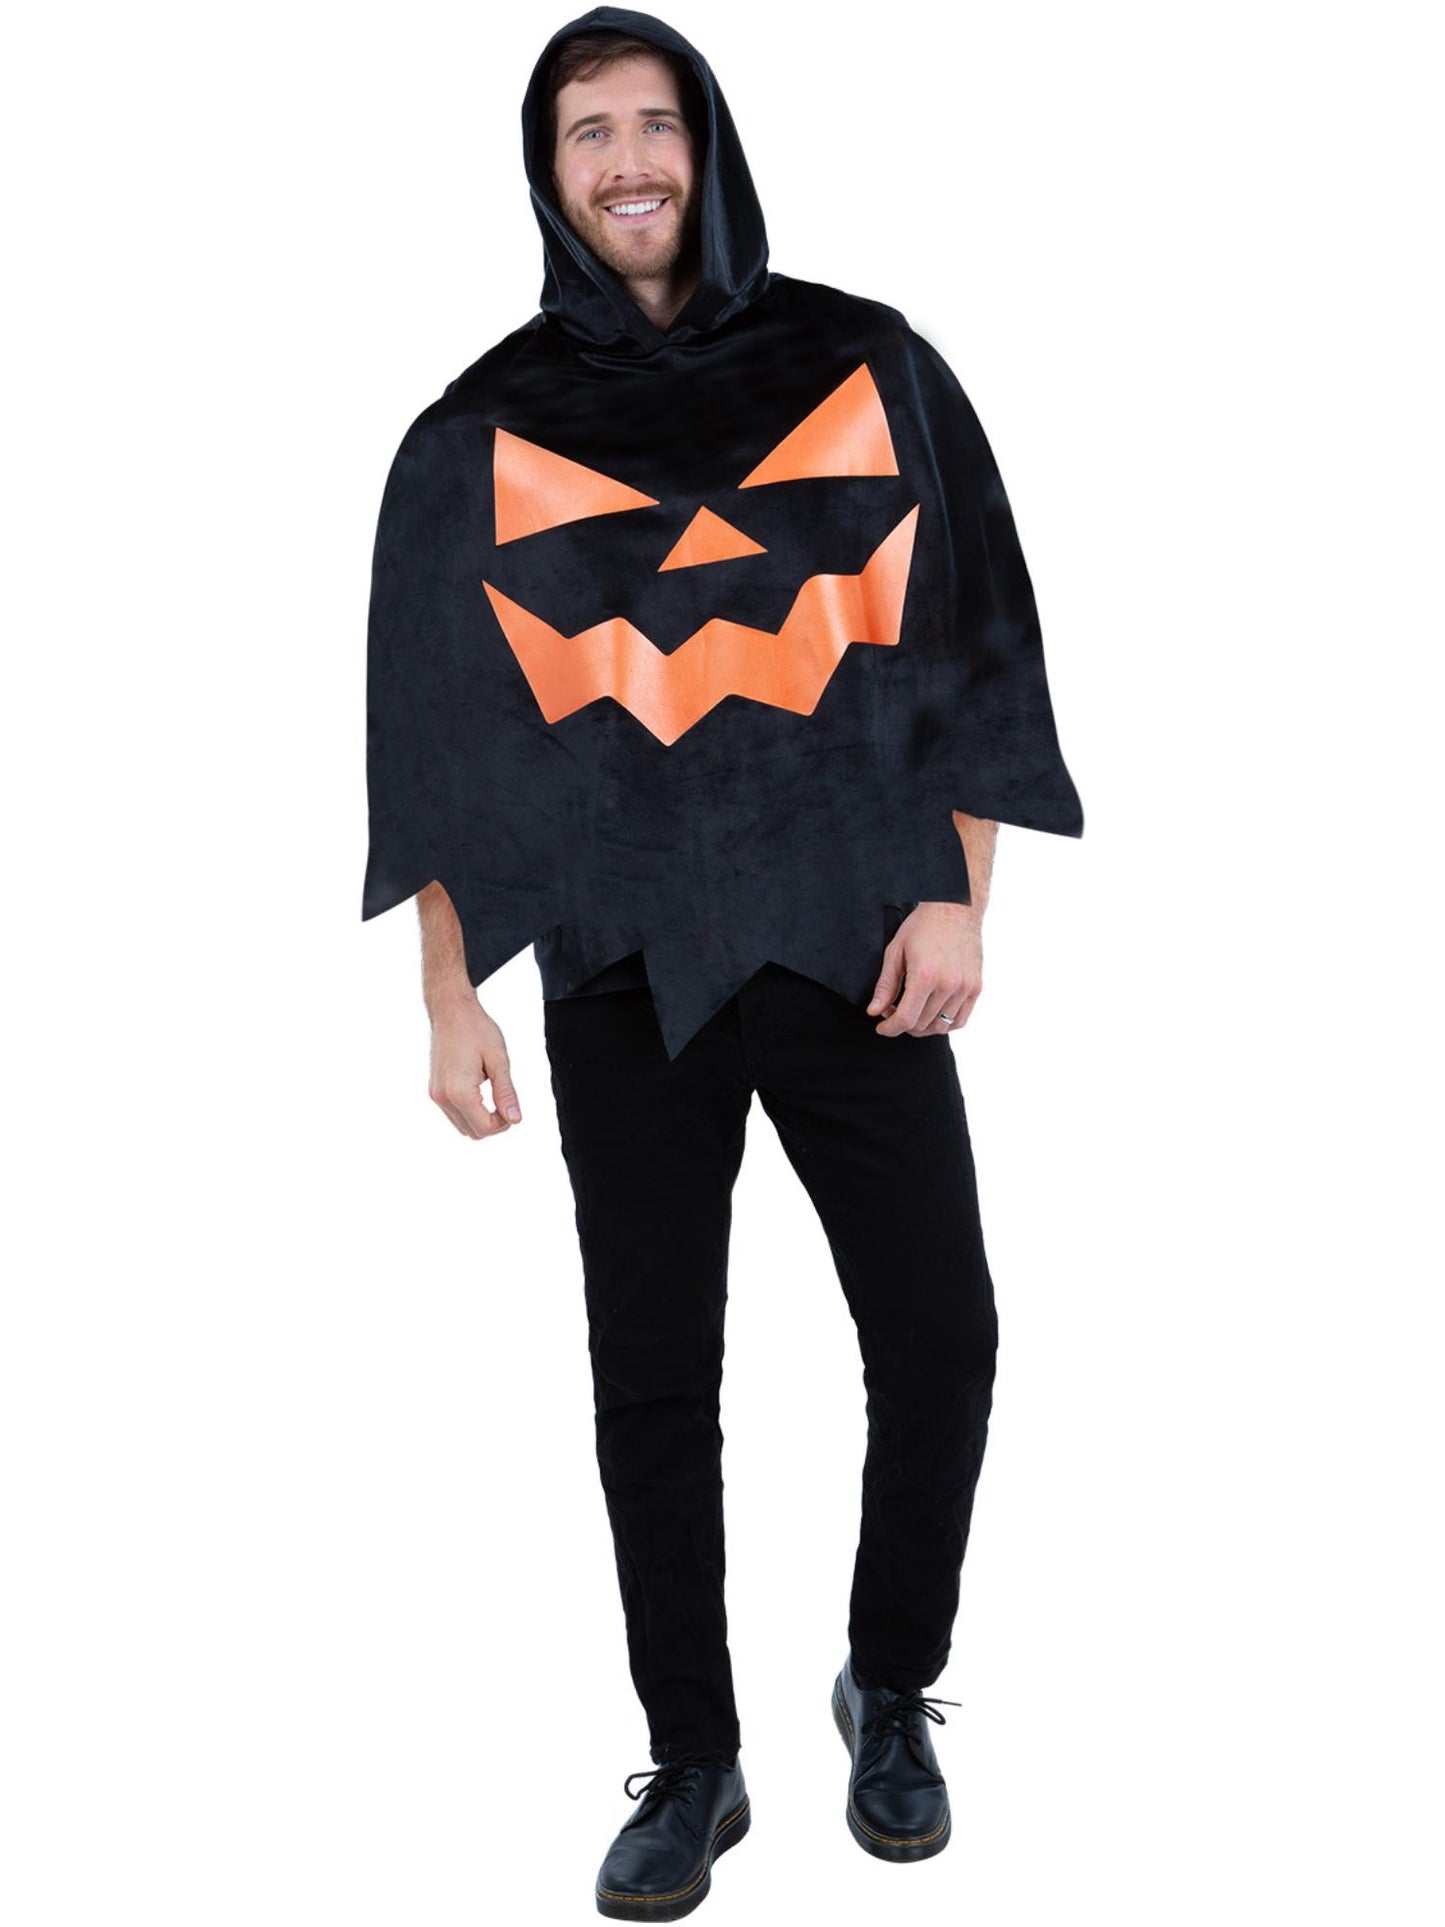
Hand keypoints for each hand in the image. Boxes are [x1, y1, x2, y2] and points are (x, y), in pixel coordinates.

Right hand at [427, 995, 522, 1138]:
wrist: (450, 1010)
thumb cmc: (476, 1029)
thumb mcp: (498, 1060)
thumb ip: (506, 1092)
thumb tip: (515, 1119)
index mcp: (459, 1091)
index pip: (484, 1128)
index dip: (504, 1123)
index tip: (512, 1105)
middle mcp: (443, 1097)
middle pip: (473, 1132)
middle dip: (493, 1124)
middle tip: (506, 1101)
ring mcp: (436, 1095)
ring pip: (463, 1126)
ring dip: (481, 1119)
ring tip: (494, 1094)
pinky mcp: (434, 1090)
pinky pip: (454, 1114)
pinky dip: (470, 1111)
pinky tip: (481, 1092)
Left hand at [867, 902, 982, 1038]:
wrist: (955, 909)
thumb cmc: (924, 925)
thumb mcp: (896, 952)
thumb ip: (885, 985)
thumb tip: (875, 1010)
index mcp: (925, 976)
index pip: (906, 1019)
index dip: (890, 1029)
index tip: (883, 1027)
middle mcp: (948, 985)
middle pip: (922, 1025)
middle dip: (902, 1024)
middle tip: (893, 1010)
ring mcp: (965, 988)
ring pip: (941, 1026)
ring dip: (923, 1026)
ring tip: (913, 1011)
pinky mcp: (976, 987)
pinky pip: (960, 1020)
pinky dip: (945, 1023)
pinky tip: (932, 1013)